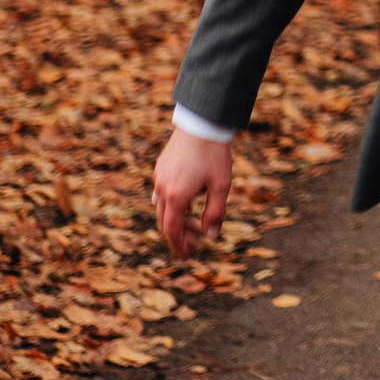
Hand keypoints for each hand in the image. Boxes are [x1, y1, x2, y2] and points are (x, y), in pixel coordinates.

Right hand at [152, 128, 232, 258]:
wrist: (202, 124)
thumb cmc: (215, 155)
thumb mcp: (221, 186)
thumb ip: (215, 213)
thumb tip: (211, 237)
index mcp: (176, 197)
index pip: (172, 230)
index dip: (180, 245)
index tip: (189, 256)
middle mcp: (162, 189)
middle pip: (164, 221)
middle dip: (178, 236)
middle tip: (193, 245)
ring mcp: (159, 177)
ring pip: (162, 207)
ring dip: (176, 219)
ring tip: (193, 223)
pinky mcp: (160, 168)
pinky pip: (162, 193)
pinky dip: (173, 204)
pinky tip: (188, 202)